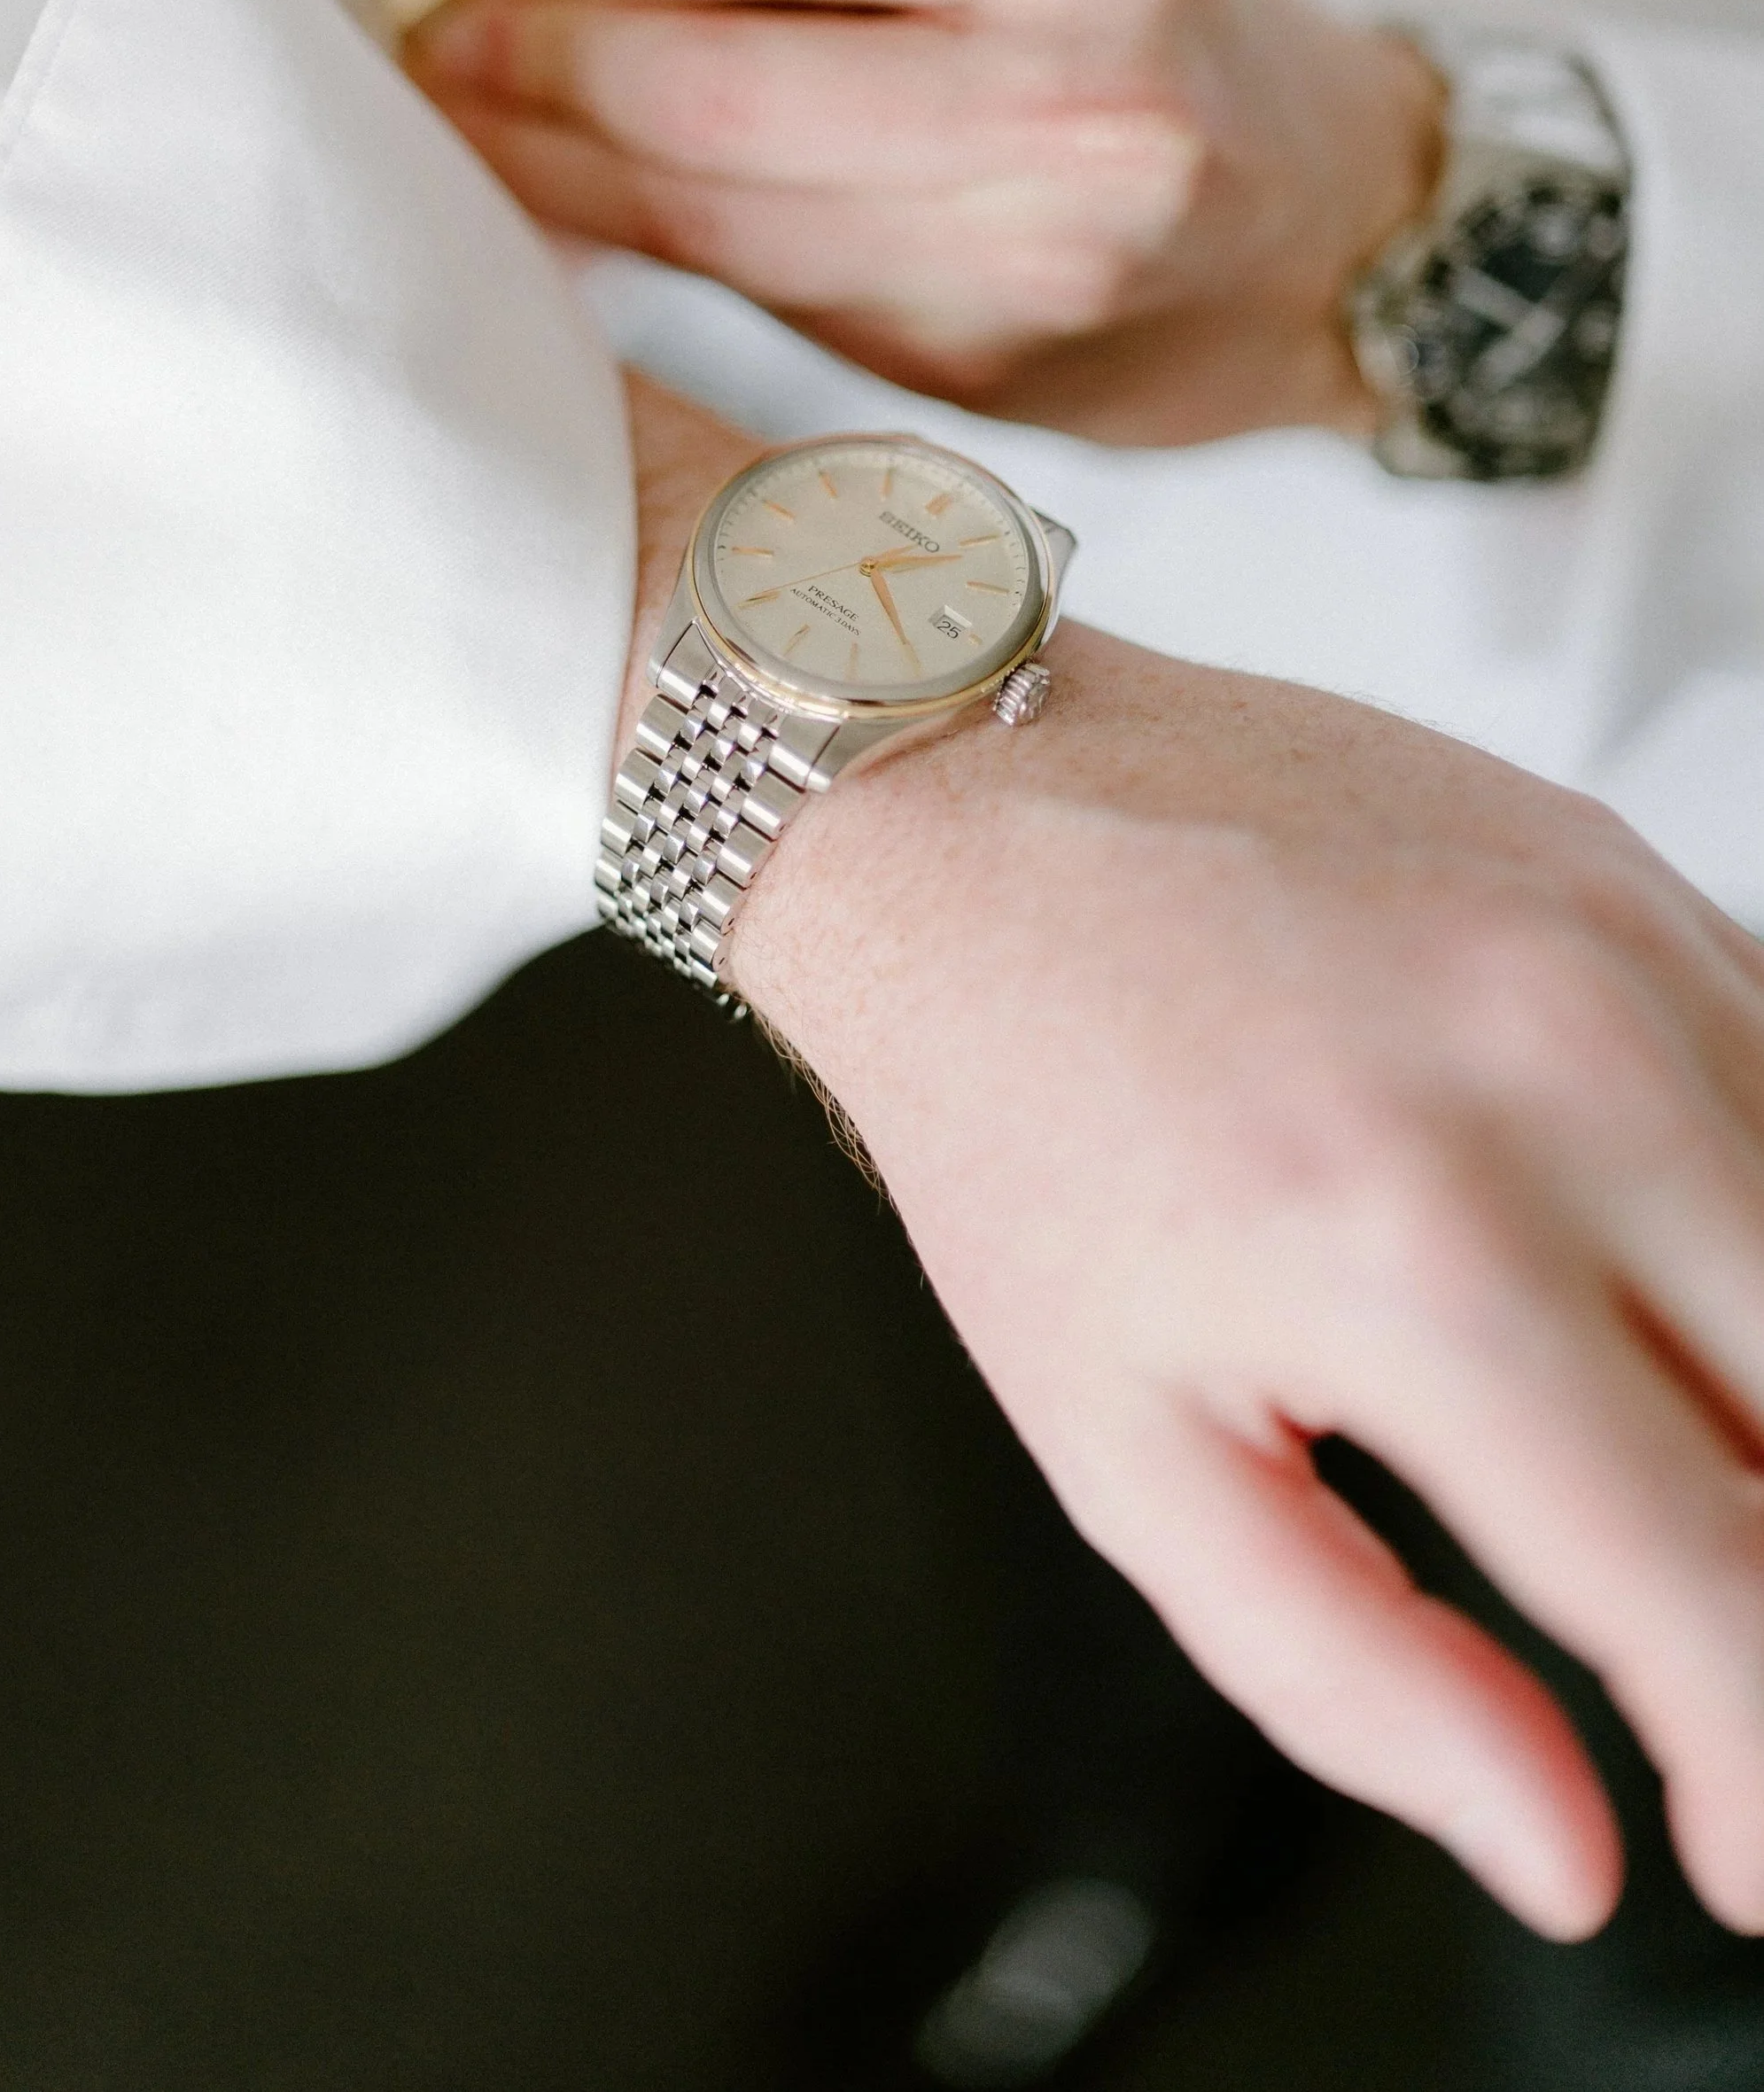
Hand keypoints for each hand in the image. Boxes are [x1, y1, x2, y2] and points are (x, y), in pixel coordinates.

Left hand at [415, 0, 1445, 442]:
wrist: (1335, 235)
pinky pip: (752, 291)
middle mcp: (1073, 100)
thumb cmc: (1166, 36)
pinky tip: (570, 198)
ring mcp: (1026, 260)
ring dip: (554, 163)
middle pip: (706, 82)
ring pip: (708, 213)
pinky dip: (641, 239)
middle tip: (436, 36)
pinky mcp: (976, 371)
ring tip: (465, 117)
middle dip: (533, 57)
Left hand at [620, 376, 1763, 1937]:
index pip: (1720, 1592)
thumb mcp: (1115, 1444)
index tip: (1748, 1843)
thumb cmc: (1017, 1100)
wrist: (963, 803)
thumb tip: (1560, 1846)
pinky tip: (1681, 1287)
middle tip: (1711, 1650)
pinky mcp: (1646, 879)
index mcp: (1417, 1257)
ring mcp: (1627, 957)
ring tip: (1682, 1474)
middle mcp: (1563, 1084)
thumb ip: (1350, 1677)